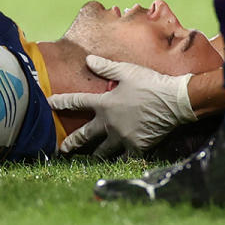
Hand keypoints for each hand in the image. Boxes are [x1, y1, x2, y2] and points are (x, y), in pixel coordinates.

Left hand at [47, 55, 195, 157]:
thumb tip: (88, 60)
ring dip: (95, 154)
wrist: (175, 101)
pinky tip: (117, 164)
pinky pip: (125, 158)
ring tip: (89, 158)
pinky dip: (121, 160)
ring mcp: (123, 138)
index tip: (48, 104)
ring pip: (103, 151)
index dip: (61, 102)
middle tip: (62, 149)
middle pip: (85, 135)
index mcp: (105, 104)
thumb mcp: (127, 71)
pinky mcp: (137, 147)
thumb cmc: (151, 83)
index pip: (77, 102)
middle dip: (72, 142)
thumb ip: (106, 67)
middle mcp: (110, 124)